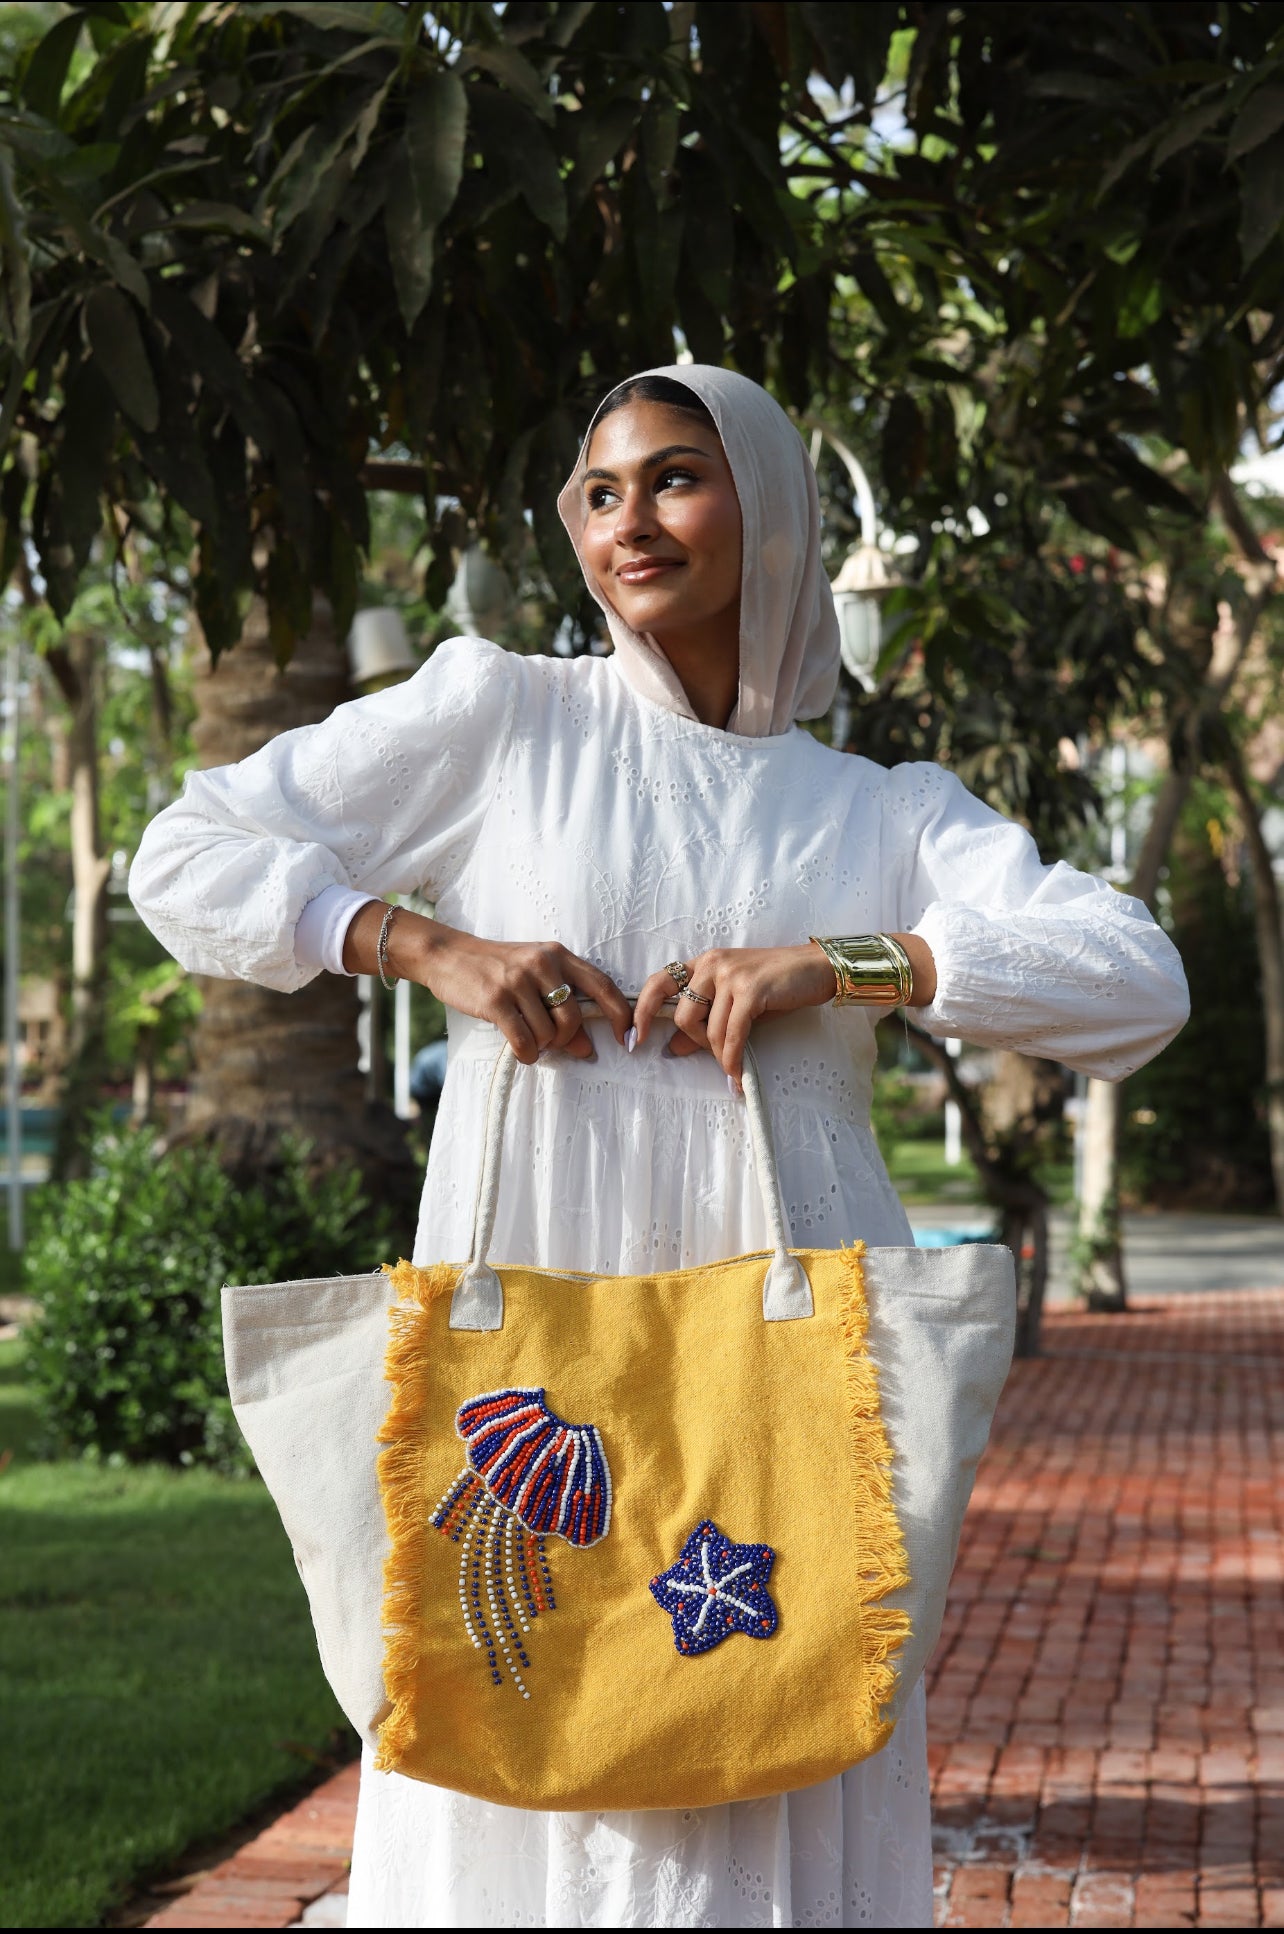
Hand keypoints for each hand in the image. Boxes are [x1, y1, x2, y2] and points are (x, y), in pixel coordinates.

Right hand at [343, 906, 632, 1064]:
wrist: (448, 954)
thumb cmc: (497, 968)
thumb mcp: (533, 978)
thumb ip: (562, 1007)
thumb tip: (587, 1048)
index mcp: (558, 955)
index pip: (602, 984)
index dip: (621, 1015)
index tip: (627, 1039)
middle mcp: (542, 964)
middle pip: (574, 1017)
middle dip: (566, 1039)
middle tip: (552, 1042)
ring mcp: (518, 981)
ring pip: (548, 1033)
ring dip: (541, 1046)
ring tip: (528, 1039)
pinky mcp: (495, 999)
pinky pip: (524, 1040)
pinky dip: (526, 1054)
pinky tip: (521, 1050)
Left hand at [631, 934, 936, 1089]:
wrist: (818, 968)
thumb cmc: (777, 986)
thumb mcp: (736, 1001)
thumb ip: (705, 1022)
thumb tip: (673, 1050)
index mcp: (703, 962)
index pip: (658, 982)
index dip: (641, 1011)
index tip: (634, 1039)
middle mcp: (712, 963)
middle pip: (683, 1015)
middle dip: (696, 1043)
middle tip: (716, 1055)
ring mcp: (732, 974)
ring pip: (708, 1028)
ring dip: (719, 1055)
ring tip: (733, 1067)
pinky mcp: (752, 988)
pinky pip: (732, 1033)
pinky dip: (732, 1057)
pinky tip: (738, 1073)